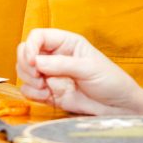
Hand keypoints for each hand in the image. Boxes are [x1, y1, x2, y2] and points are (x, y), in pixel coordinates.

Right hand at [16, 28, 142, 116]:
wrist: (118, 107)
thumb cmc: (110, 81)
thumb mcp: (89, 68)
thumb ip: (62, 64)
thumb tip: (36, 61)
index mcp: (66, 43)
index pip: (38, 36)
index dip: (30, 46)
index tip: (33, 61)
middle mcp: (55, 56)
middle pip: (25, 52)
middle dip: (26, 64)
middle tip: (38, 76)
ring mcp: (50, 75)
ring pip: (24, 71)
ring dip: (28, 79)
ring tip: (44, 87)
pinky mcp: (48, 92)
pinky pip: (29, 90)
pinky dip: (32, 93)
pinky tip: (46, 96)